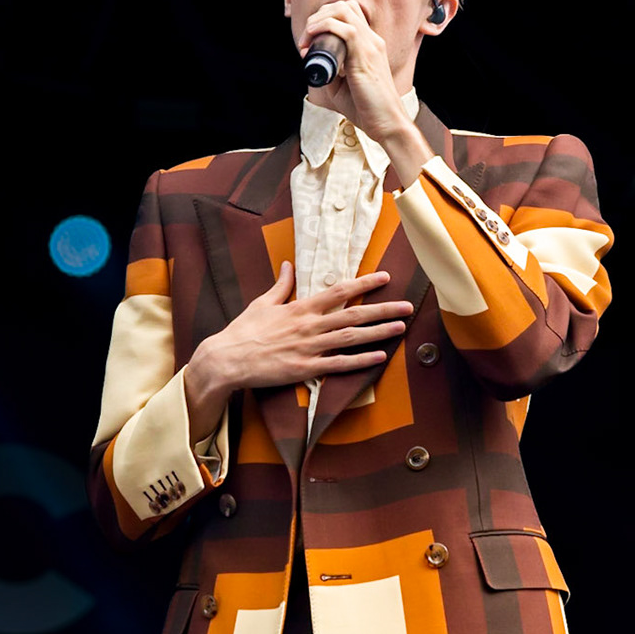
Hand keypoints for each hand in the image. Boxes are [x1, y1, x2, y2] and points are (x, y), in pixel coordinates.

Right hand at [183, 263, 412, 434]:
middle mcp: (309, 326)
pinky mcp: (305, 369)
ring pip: (351, 338)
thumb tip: (289, 264)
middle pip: (353, 314)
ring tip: (400, 328)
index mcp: (300, 308)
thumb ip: (282, 285)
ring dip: (378, 332)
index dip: (365, 283)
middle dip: (383, 309)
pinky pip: (338, 364)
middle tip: (407, 306)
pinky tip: (379, 356)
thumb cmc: (243, 331)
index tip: (385, 277)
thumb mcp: (262, 303)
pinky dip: (360, 361)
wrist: (226, 359)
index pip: (339, 291)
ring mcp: (309, 348)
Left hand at [302, 0, 411, 141]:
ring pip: (343, 11)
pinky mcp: (365, 55)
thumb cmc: (366, 108)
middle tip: (306, 39)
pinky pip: (344, 28)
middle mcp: (372, 40)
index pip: (350, 14)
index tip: (310, 39)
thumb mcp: (341, 86)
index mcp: (370, 45)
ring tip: (307, 39)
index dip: (326, 18)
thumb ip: (331, 71)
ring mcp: (370, 45)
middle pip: (344, 6)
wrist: (386, 122)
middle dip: (319, 15)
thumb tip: (313, 61)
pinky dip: (324, 28)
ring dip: (319, 20)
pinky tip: (312, 40)